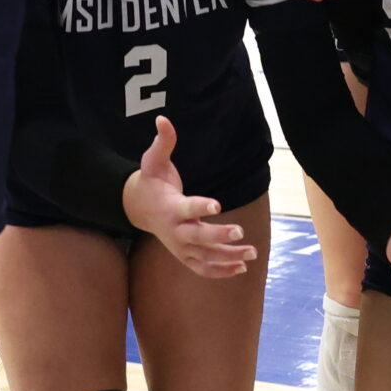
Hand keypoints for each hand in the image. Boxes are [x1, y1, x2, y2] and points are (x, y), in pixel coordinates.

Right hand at [121, 117, 255, 277]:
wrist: (137, 208)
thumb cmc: (151, 181)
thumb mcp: (153, 160)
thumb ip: (162, 142)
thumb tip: (162, 119)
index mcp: (169, 208)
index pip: (186, 208)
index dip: (201, 206)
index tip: (217, 204)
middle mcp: (174, 230)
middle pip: (197, 237)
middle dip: (218, 236)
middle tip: (241, 232)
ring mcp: (179, 247)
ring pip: (204, 257)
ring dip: (228, 258)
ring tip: (252, 253)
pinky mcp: (184, 256)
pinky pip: (202, 268)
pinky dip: (221, 271)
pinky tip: (242, 268)